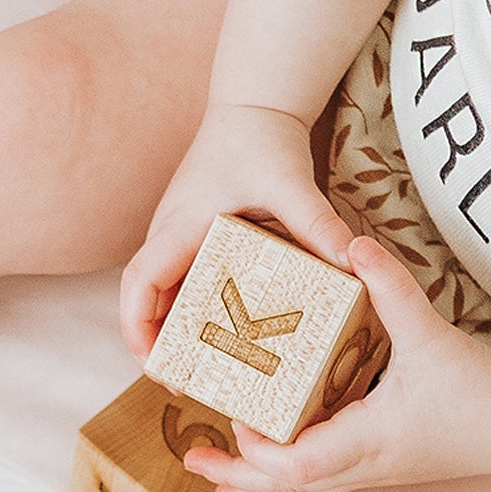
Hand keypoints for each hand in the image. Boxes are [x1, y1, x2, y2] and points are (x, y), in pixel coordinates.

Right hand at [120, 101, 354, 357]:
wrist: (254, 105)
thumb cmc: (262, 139)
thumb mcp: (292, 184)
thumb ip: (318, 223)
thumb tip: (353, 262)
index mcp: (180, 225)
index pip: (139, 282)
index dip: (137, 327)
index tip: (154, 364)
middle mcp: (170, 233)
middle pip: (146, 300)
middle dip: (157, 346)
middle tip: (187, 386)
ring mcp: (179, 234)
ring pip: (165, 294)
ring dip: (176, 332)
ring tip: (206, 373)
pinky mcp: (195, 235)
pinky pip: (186, 281)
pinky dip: (196, 311)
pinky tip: (226, 336)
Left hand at [184, 238, 490, 491]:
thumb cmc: (480, 389)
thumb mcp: (432, 334)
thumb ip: (392, 289)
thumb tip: (353, 245)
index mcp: (368, 440)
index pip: (298, 464)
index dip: (259, 448)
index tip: (236, 415)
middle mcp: (363, 466)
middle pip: (285, 488)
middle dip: (237, 474)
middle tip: (191, 456)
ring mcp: (371, 473)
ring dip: (254, 483)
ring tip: (211, 474)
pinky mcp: (379, 468)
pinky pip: (320, 484)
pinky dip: (285, 481)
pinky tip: (265, 476)